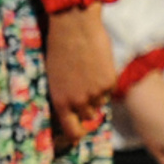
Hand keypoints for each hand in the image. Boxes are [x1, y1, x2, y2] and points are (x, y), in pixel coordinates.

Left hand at [44, 4, 115, 149]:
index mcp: (59, 101)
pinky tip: (97, 66)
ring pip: (100, 102)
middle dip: (87, 106)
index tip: (79, 133)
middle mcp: (77, 101)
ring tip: (88, 73)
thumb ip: (64, 95)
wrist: (74, 28)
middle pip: (88, 115)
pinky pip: (110, 90)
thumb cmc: (58, 50)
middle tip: (84, 88)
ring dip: (97, 93)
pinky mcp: (109, 82)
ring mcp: (95, 92)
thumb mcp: (53, 77)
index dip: (76, 135)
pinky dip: (106, 82)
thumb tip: (73, 109)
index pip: (71, 131)